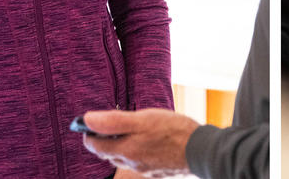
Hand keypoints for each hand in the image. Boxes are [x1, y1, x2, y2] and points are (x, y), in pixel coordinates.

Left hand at [81, 109, 199, 176]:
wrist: (201, 150)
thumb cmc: (173, 131)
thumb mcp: (142, 119)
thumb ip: (113, 121)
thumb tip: (86, 119)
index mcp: (124, 152)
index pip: (94, 146)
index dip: (89, 132)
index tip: (91, 121)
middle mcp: (131, 164)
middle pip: (108, 152)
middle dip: (105, 138)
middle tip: (112, 121)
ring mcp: (144, 169)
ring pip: (124, 156)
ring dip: (121, 144)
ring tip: (131, 128)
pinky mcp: (157, 169)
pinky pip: (139, 159)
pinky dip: (136, 149)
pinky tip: (148, 139)